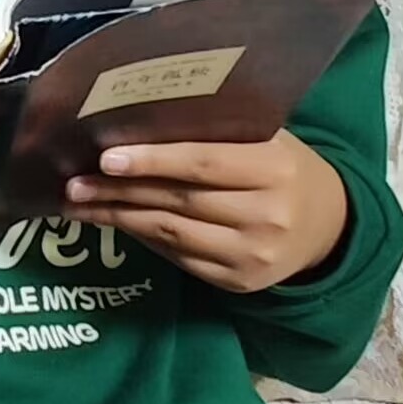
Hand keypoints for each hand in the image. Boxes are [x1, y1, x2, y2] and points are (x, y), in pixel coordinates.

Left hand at [62, 130, 347, 292]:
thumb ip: (214, 131)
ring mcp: (252, 255)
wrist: (328, 225)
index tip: (106, 156)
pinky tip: (115, 222)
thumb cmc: (283, 166)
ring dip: (119, 217)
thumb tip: (136, 119)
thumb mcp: (263, 138)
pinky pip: (179, 258)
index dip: (153, 160)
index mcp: (274, 166)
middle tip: (74, 182)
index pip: (203, 163)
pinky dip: (143, 238)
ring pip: (172, 233)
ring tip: (79, 203)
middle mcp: (266, 214)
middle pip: (179, 201)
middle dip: (120, 191)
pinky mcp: (239, 283)